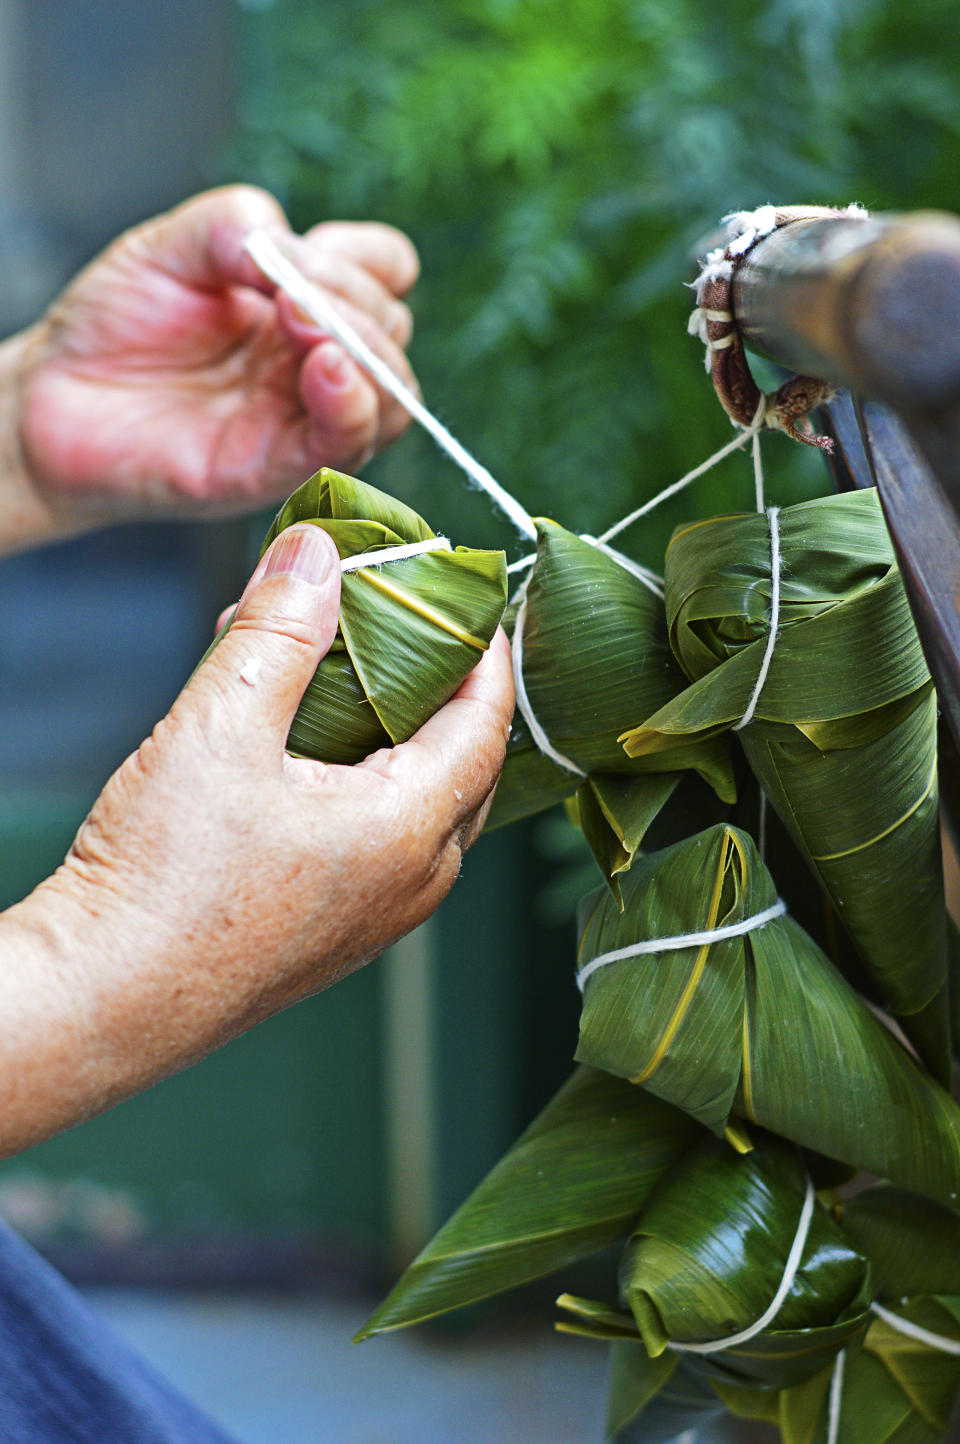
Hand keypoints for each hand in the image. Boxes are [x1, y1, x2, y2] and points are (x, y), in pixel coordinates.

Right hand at [0, 524, 512, 1153]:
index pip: (486, 721)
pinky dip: (366, 779)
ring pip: (424, 803)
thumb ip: (278, 631)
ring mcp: (379, 916)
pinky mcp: (339, 932)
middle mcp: (414, 882)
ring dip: (398, 733)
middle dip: (444, 687)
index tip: (466, 598)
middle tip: (407, 627)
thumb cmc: (163, 883)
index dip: (483, 651)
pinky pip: (385, 839)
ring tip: (341, 674)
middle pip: (467, 763)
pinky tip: (306, 748)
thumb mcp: (221, 727)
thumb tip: (317, 555)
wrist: (106, 1000)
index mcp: (410, 831)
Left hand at [10, 185, 419, 542]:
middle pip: (393, 330)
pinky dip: (353, 405)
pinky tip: (329, 370)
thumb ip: (234, 225)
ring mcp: (303, 417)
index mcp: (304, 302)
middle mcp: (315, 362)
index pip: (386, 274)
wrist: (54, 399)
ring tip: (306, 325)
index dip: (364, 261)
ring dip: (366, 351)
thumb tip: (297, 255)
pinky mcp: (278, 468)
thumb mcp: (169, 245)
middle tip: (289, 292)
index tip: (307, 252)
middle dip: (356, 302)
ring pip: (392, 394)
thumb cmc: (113, 326)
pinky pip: (346, 444)